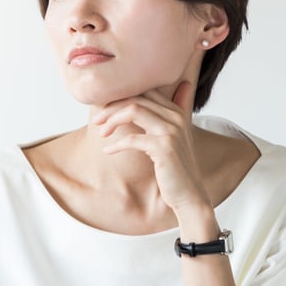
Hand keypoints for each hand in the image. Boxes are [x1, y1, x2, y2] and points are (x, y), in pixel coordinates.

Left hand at [92, 81, 211, 217]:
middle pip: (137, 99)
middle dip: (112, 107)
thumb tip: (170, 93)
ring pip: (134, 111)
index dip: (122, 97)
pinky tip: (108, 151)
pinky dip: (117, 144)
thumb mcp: (170, 138)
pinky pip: (132, 139)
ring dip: (112, 120)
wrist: (188, 194)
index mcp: (176, 112)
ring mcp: (171, 131)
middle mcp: (176, 117)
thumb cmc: (175, 168)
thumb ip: (167, 117)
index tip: (106, 110)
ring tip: (102, 133)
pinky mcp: (164, 147)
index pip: (146, 91)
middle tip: (97, 120)